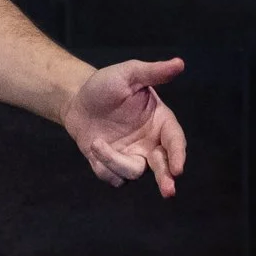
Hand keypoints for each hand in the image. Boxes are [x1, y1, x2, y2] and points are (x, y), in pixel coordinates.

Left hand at [65, 58, 187, 196]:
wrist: (76, 99)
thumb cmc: (105, 84)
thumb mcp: (128, 74)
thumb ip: (153, 72)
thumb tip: (179, 63)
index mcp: (160, 121)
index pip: (175, 141)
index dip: (178, 155)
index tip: (178, 169)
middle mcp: (149, 142)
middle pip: (163, 167)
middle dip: (166, 179)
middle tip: (168, 191)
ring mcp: (131, 155)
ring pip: (133, 172)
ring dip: (116, 162)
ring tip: (96, 143)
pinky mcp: (110, 164)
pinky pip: (112, 176)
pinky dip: (103, 167)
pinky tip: (93, 148)